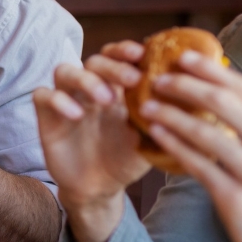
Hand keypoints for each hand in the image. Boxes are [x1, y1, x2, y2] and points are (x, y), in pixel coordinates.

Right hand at [33, 41, 150, 241]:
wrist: (97, 190)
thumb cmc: (125, 160)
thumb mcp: (151, 140)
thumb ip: (166, 120)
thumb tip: (197, 104)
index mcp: (116, 88)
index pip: (119, 56)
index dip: (128, 50)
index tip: (144, 54)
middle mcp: (90, 88)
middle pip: (95, 59)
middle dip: (114, 65)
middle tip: (133, 80)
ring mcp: (67, 100)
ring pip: (65, 70)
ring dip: (86, 79)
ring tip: (104, 99)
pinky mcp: (46, 117)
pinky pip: (43, 96)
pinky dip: (59, 100)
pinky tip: (76, 114)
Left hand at [140, 49, 241, 241]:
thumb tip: (225, 87)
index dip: (210, 70)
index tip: (183, 56)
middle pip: (224, 103)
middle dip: (186, 85)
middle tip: (157, 77)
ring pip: (205, 133)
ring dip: (171, 115)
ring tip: (146, 105)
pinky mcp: (236, 198)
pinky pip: (197, 164)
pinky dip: (173, 145)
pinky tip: (155, 134)